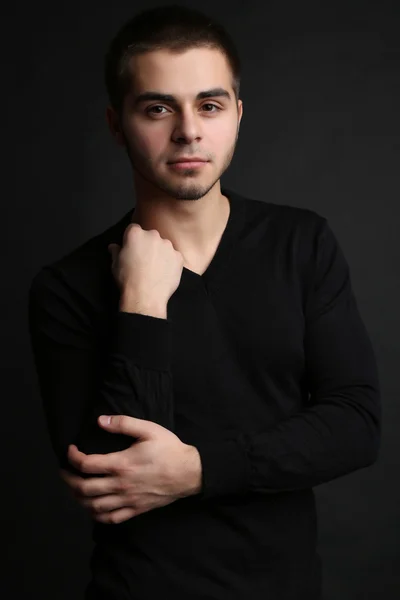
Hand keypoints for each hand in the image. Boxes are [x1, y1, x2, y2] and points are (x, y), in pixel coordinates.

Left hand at [60, 415, 201, 523]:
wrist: (190, 472)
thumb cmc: (170, 449)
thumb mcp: (148, 429)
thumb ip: (123, 423)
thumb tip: (100, 421)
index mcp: (122, 464)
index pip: (86, 464)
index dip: (73, 457)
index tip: (71, 450)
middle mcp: (121, 485)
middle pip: (83, 488)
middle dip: (68, 479)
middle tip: (65, 471)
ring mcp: (127, 500)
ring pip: (93, 506)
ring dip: (78, 498)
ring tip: (75, 488)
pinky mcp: (135, 509)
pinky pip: (110, 518)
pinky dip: (96, 515)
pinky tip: (93, 507)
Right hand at [108, 222, 183, 307]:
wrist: (145, 296)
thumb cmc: (128, 279)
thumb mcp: (115, 264)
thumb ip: (116, 251)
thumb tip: (113, 247)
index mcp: (135, 234)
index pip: (133, 229)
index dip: (132, 239)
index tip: (132, 249)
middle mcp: (153, 235)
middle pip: (150, 236)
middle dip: (147, 245)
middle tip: (143, 260)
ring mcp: (168, 246)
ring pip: (164, 245)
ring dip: (160, 253)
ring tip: (154, 268)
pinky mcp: (178, 257)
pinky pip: (174, 256)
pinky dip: (170, 262)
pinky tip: (163, 273)